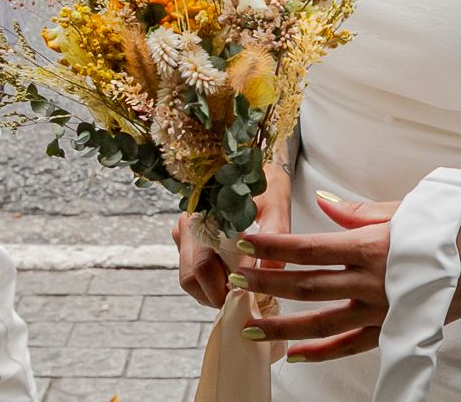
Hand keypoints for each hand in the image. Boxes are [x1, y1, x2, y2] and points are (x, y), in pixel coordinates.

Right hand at [175, 160, 291, 307]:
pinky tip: (236, 276)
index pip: (201, 266)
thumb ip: (275, 233)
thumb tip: (273, 269)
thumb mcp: (276, 204)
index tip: (249, 294)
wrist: (257, 165)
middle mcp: (185, 224)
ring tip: (244, 283)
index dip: (223, 288)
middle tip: (248, 296)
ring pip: (190, 279)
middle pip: (190, 278)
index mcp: (201, 214)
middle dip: (218, 294)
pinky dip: (212, 283)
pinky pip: (194, 273)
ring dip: (214, 290)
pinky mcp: (188, 241)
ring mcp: (183, 234)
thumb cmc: (267, 181)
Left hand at [233, 194, 392, 362]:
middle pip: (308, 286)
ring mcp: (380, 312)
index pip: (310, 249)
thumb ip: (356, 211)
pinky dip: (321, 353)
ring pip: (323, 323)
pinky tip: (294, 355)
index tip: (245, 244)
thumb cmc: (438, 234)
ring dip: (283, 327)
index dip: (274, 248)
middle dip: (268, 284)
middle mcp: (372, 283)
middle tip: (237, 282)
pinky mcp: (391, 332)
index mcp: (370, 249)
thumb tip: (322, 200)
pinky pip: (350, 346)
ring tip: (250, 327)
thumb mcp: (401, 212)